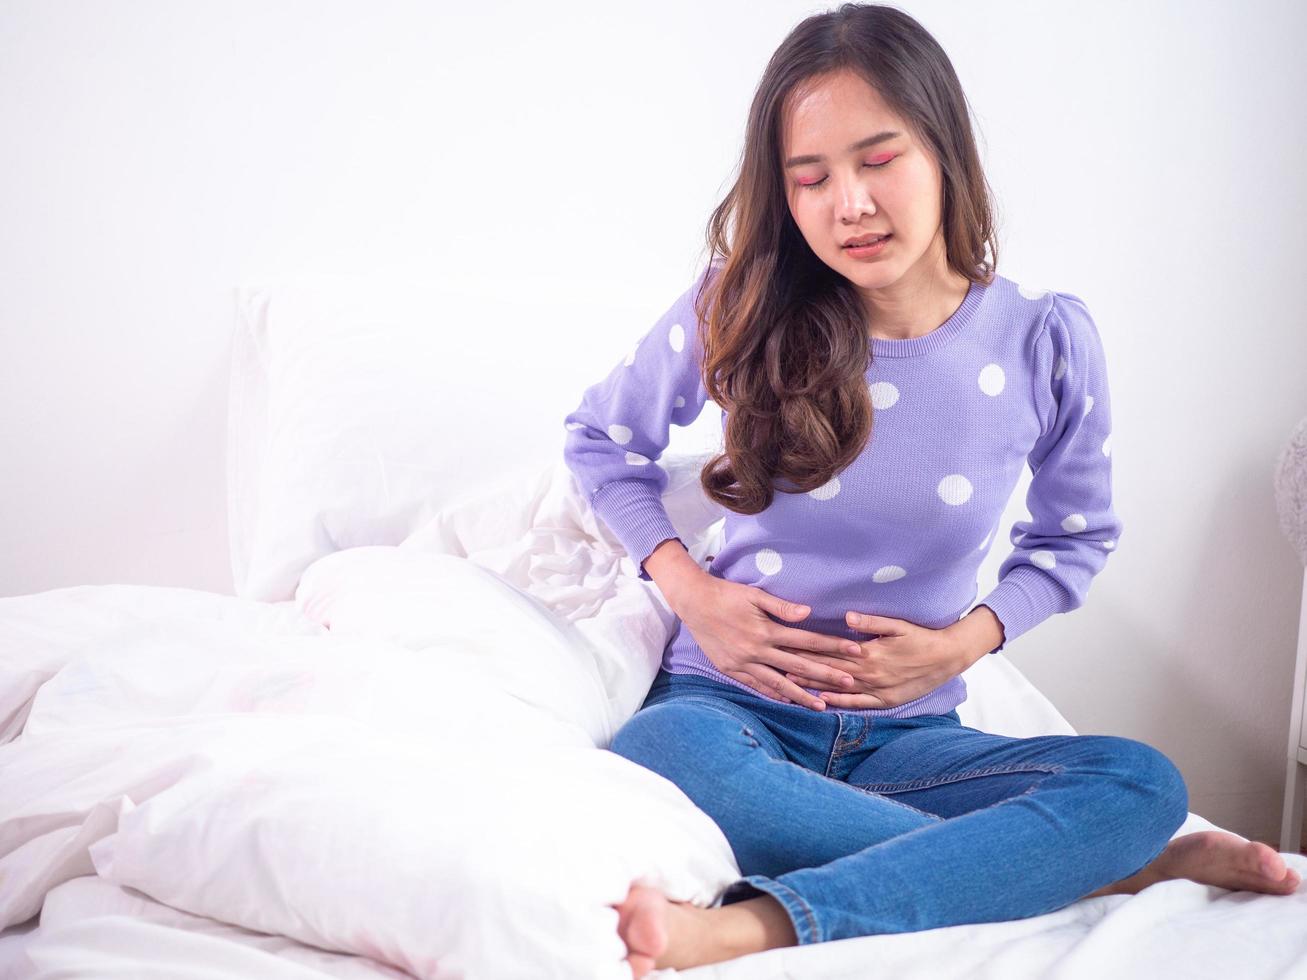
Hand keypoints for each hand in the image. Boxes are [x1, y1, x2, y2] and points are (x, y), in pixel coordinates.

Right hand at [674, 577, 866, 711]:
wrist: (694, 603)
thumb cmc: (726, 595)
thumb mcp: (754, 595)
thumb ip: (781, 607)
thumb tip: (808, 613)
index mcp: (766, 630)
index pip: (808, 641)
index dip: (833, 646)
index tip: (855, 652)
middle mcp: (757, 650)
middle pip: (799, 666)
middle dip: (826, 676)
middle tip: (850, 684)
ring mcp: (743, 663)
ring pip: (778, 683)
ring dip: (801, 695)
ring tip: (822, 706)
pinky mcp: (731, 669)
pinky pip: (756, 686)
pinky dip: (773, 695)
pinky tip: (788, 701)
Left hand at [780, 611, 980, 709]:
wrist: (947, 658)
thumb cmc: (921, 637)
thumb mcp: (898, 625)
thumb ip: (871, 622)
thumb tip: (847, 617)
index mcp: (870, 652)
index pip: (831, 650)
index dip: (808, 648)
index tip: (786, 645)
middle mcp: (871, 673)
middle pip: (830, 670)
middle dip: (804, 667)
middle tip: (777, 664)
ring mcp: (878, 689)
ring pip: (840, 688)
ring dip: (815, 687)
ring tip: (790, 685)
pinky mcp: (886, 701)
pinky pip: (858, 704)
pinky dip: (840, 703)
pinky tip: (823, 702)